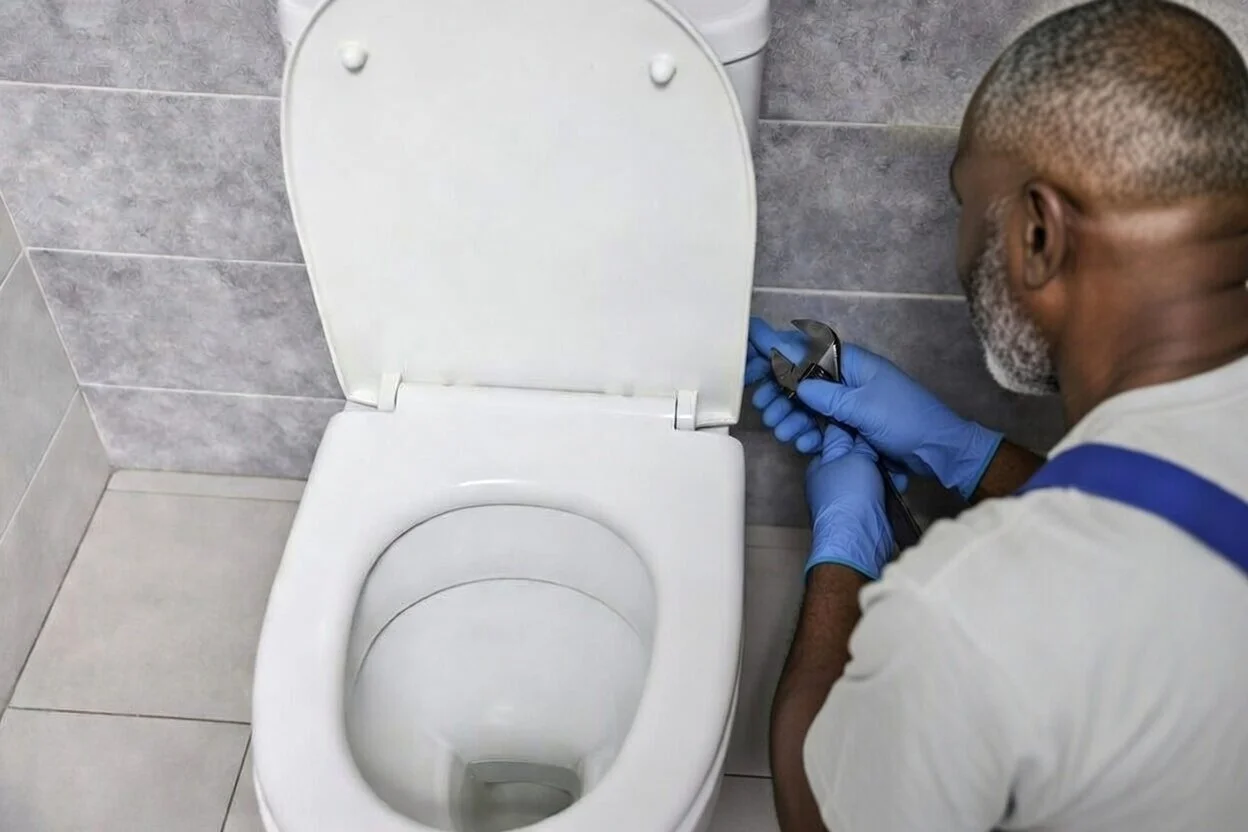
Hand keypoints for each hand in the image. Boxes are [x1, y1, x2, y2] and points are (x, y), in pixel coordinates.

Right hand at [747, 317, 1003, 498]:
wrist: (938, 450)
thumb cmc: (908, 420)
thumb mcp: (863, 407)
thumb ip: (826, 394)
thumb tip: (796, 381)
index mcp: (853, 363)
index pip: (808, 348)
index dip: (777, 345)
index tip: (750, 336)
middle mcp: (847, 378)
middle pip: (801, 377)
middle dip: (779, 392)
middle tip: (763, 407)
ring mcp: (848, 400)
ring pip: (807, 403)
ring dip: (791, 416)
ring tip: (783, 432)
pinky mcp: (850, 422)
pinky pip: (819, 421)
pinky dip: (807, 431)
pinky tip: (802, 442)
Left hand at [805, 423, 893, 579]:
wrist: (858, 538)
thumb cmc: (848, 496)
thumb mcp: (854, 457)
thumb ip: (858, 443)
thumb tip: (859, 432)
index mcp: (820, 464)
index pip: (837, 437)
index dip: (856, 430)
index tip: (873, 425)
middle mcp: (831, 479)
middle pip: (857, 455)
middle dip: (875, 453)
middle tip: (887, 450)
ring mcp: (848, 495)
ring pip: (871, 473)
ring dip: (886, 471)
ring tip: (895, 471)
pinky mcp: (865, 509)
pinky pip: (879, 490)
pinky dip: (889, 488)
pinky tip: (898, 486)